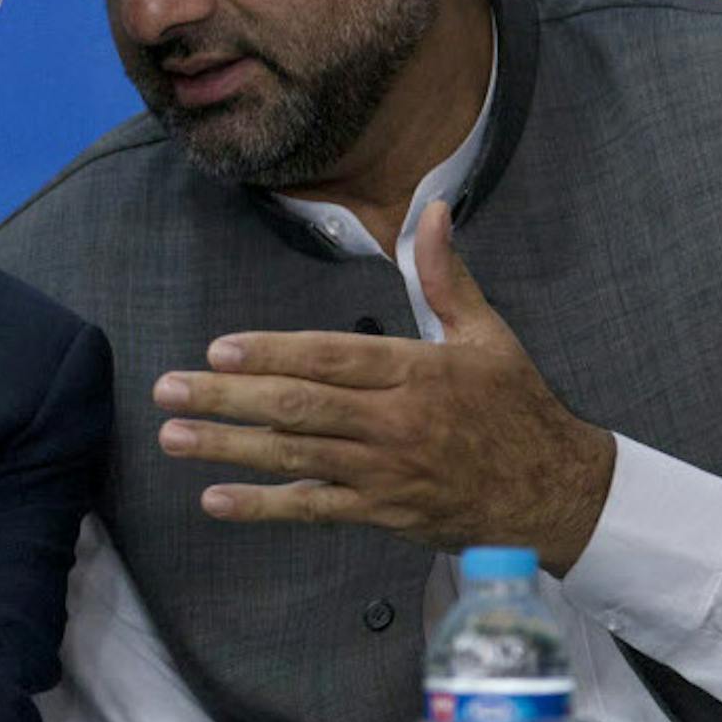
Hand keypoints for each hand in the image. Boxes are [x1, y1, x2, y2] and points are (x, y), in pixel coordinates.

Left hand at [153, 200, 614, 573]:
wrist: (553, 492)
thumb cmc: (516, 406)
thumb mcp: (489, 334)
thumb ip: (446, 275)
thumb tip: (431, 209)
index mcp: (417, 371)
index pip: (332, 357)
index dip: (272, 353)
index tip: (219, 348)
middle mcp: (395, 422)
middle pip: (299, 407)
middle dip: (226, 398)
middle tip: (168, 390)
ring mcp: (385, 472)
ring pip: (296, 456)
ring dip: (229, 448)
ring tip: (174, 437)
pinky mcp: (383, 512)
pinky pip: (314, 508)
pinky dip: (263, 506)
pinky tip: (214, 499)